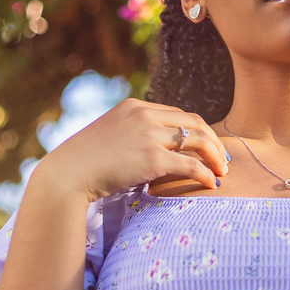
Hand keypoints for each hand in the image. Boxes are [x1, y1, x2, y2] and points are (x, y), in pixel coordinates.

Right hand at [35, 99, 228, 201]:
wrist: (67, 175)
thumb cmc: (83, 162)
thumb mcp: (108, 135)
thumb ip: (130, 133)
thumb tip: (150, 149)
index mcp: (135, 106)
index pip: (177, 113)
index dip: (196, 130)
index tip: (206, 145)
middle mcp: (145, 115)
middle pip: (194, 122)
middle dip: (212, 140)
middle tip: (222, 159)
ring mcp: (149, 135)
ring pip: (197, 140)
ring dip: (215, 156)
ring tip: (222, 171)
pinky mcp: (152, 158)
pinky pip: (191, 164)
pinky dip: (205, 174)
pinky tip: (212, 184)